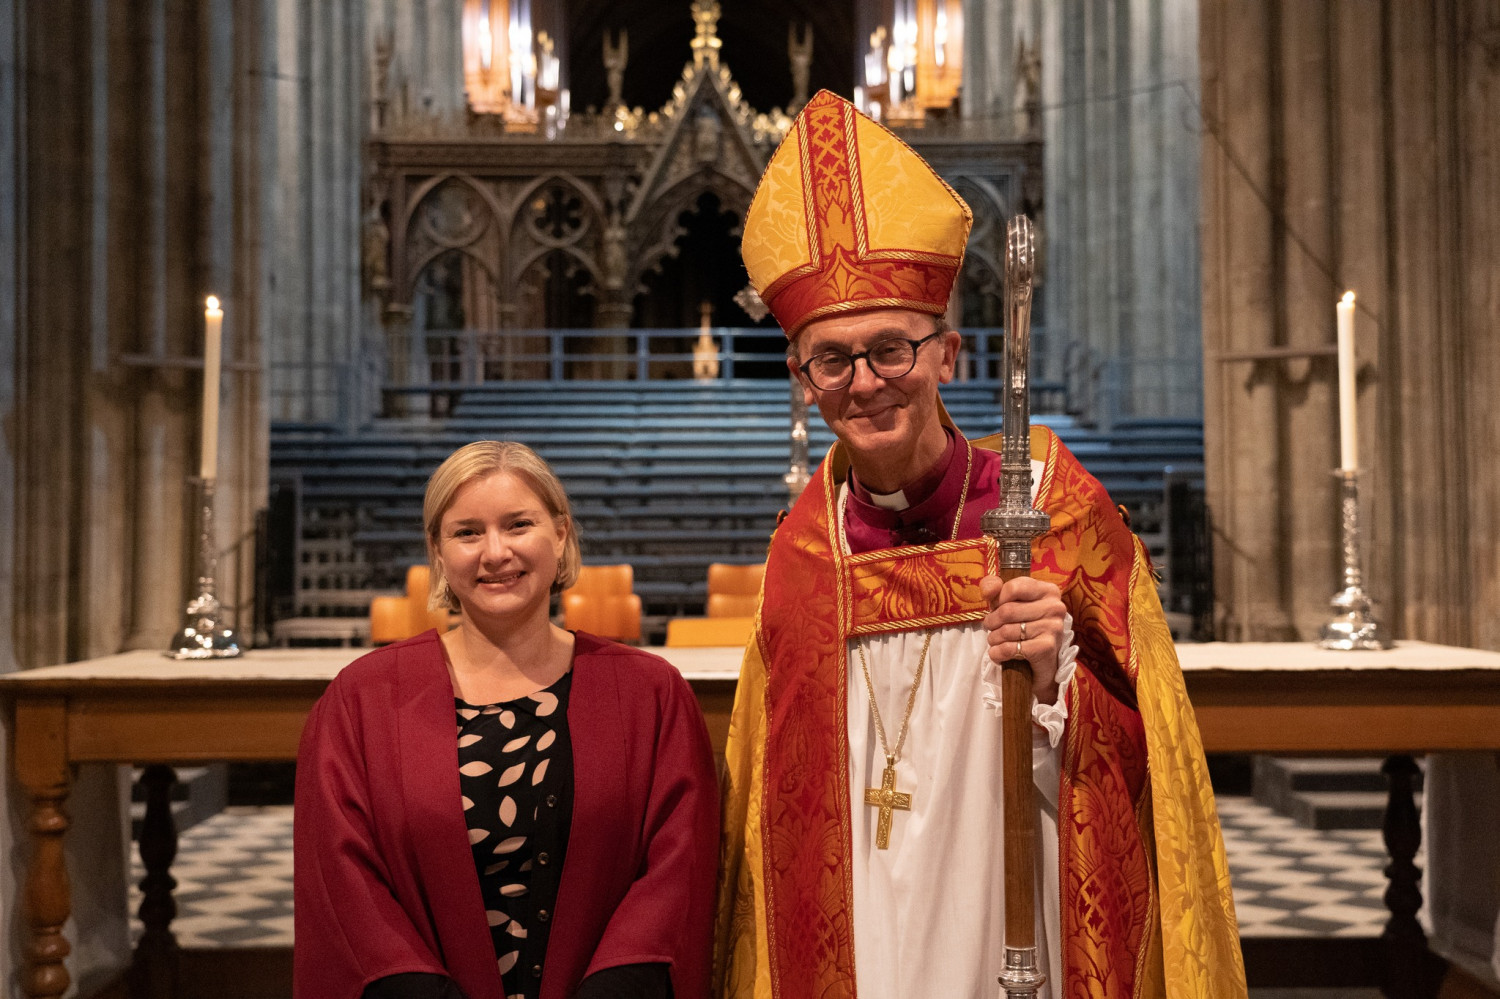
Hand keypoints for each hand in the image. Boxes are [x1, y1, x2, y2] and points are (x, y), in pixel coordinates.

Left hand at [979, 575, 1066, 704]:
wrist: (1041, 663)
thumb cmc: (1023, 627)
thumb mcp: (1010, 603)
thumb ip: (995, 589)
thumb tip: (987, 590)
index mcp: (1048, 591)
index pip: (1013, 588)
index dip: (998, 600)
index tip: (997, 609)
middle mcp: (1055, 607)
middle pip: (1007, 610)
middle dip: (992, 622)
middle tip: (991, 628)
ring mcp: (1054, 627)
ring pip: (1007, 630)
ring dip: (993, 639)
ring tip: (995, 641)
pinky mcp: (1047, 647)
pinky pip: (1011, 648)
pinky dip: (998, 653)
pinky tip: (998, 654)